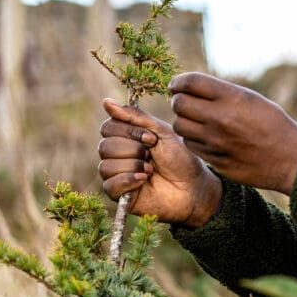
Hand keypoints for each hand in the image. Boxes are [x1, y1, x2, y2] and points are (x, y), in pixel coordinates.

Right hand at [98, 98, 222, 226]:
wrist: (192, 186)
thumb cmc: (180, 158)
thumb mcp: (161, 131)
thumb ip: (135, 117)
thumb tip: (106, 102)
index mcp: (126, 136)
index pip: (108, 127)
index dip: (128, 131)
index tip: (152, 138)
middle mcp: (117, 154)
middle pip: (104, 146)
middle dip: (133, 149)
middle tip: (152, 155)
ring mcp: (116, 174)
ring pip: (106, 165)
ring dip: (134, 166)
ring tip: (151, 170)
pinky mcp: (118, 194)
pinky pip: (109, 184)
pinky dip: (129, 180)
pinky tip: (144, 180)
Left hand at [169, 72, 296, 194]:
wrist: (290, 159)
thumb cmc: (274, 125)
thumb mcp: (253, 100)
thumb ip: (223, 93)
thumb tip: (193, 88)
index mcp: (233, 98)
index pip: (191, 82)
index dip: (179, 81)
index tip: (177, 84)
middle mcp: (220, 118)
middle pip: (179, 103)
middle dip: (179, 100)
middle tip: (185, 102)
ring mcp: (215, 141)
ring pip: (180, 125)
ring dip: (184, 120)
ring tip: (195, 120)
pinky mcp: (213, 159)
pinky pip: (190, 144)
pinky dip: (192, 138)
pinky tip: (204, 136)